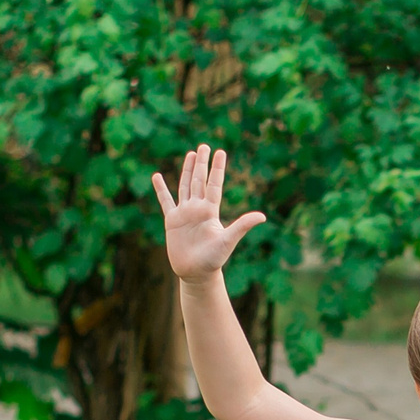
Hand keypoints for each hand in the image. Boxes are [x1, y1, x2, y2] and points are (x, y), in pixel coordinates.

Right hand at [152, 145, 266, 282]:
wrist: (196, 273)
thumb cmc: (214, 259)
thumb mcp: (228, 240)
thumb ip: (242, 226)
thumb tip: (262, 216)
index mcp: (211, 211)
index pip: (214, 184)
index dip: (217, 168)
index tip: (220, 152)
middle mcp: (198, 209)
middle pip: (199, 181)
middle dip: (202, 164)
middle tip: (204, 146)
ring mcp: (185, 213)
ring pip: (185, 186)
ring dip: (187, 170)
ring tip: (190, 154)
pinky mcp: (172, 221)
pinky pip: (165, 201)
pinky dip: (161, 189)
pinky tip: (157, 176)